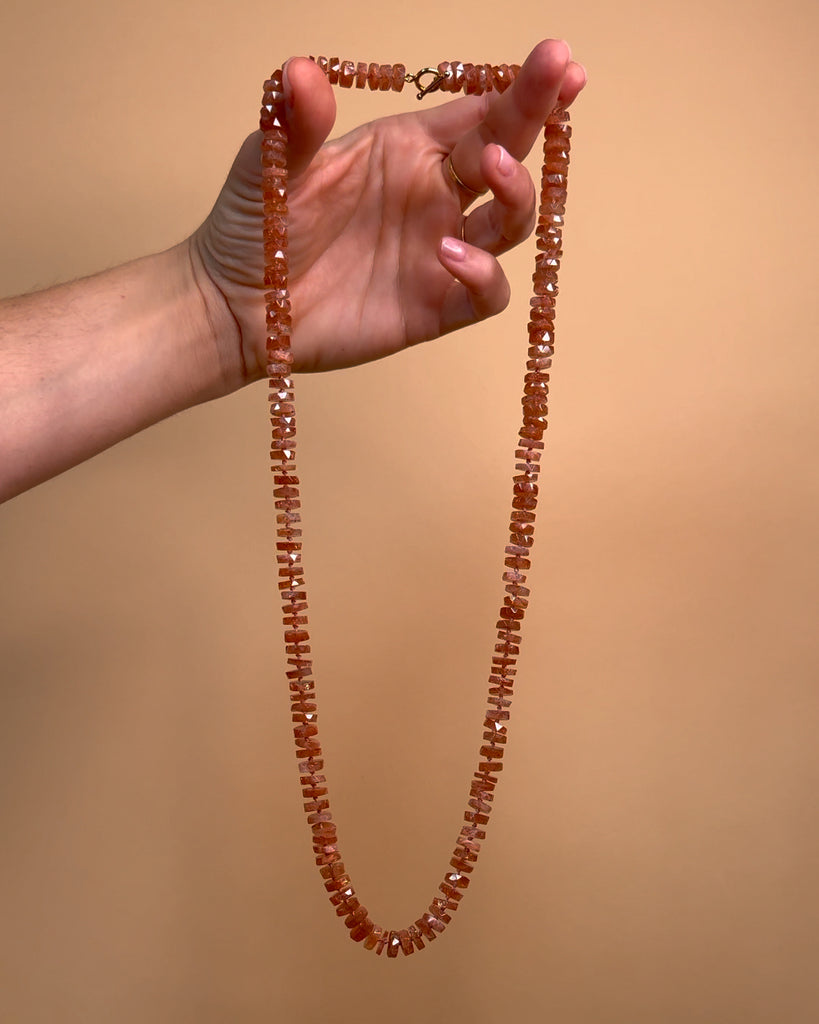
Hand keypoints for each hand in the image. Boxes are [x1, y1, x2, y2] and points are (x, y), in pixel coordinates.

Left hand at [192, 40, 585, 375]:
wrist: (238, 308)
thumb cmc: (255, 228)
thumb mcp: (268, 167)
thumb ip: (296, 124)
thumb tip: (300, 71)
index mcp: (405, 150)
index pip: (477, 112)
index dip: (520, 88)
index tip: (556, 59)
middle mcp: (433, 197)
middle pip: (505, 156)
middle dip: (537, 118)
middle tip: (563, 84)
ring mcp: (437, 254)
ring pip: (510, 224)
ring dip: (517, 195)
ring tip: (495, 173)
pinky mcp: (432, 308)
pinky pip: (485, 295)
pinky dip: (484, 277)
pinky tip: (451, 254)